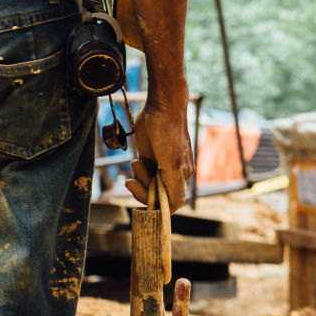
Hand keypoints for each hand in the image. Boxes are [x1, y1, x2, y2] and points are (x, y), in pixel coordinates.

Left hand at [127, 97, 192, 211]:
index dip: (153, 202)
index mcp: (183, 176)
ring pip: (147, 183)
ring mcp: (160, 164)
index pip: (168, 202)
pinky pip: (142, 173)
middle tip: (132, 179)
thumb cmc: (169, 132)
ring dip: (138, 178)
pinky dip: (136, 172)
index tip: (141, 191)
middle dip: (143, 188)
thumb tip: (173, 209)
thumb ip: (173, 188)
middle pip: (155, 194)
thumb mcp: (172, 163)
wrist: (161, 106)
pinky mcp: (150, 156)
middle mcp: (173, 172)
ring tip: (135, 163)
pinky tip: (135, 161)